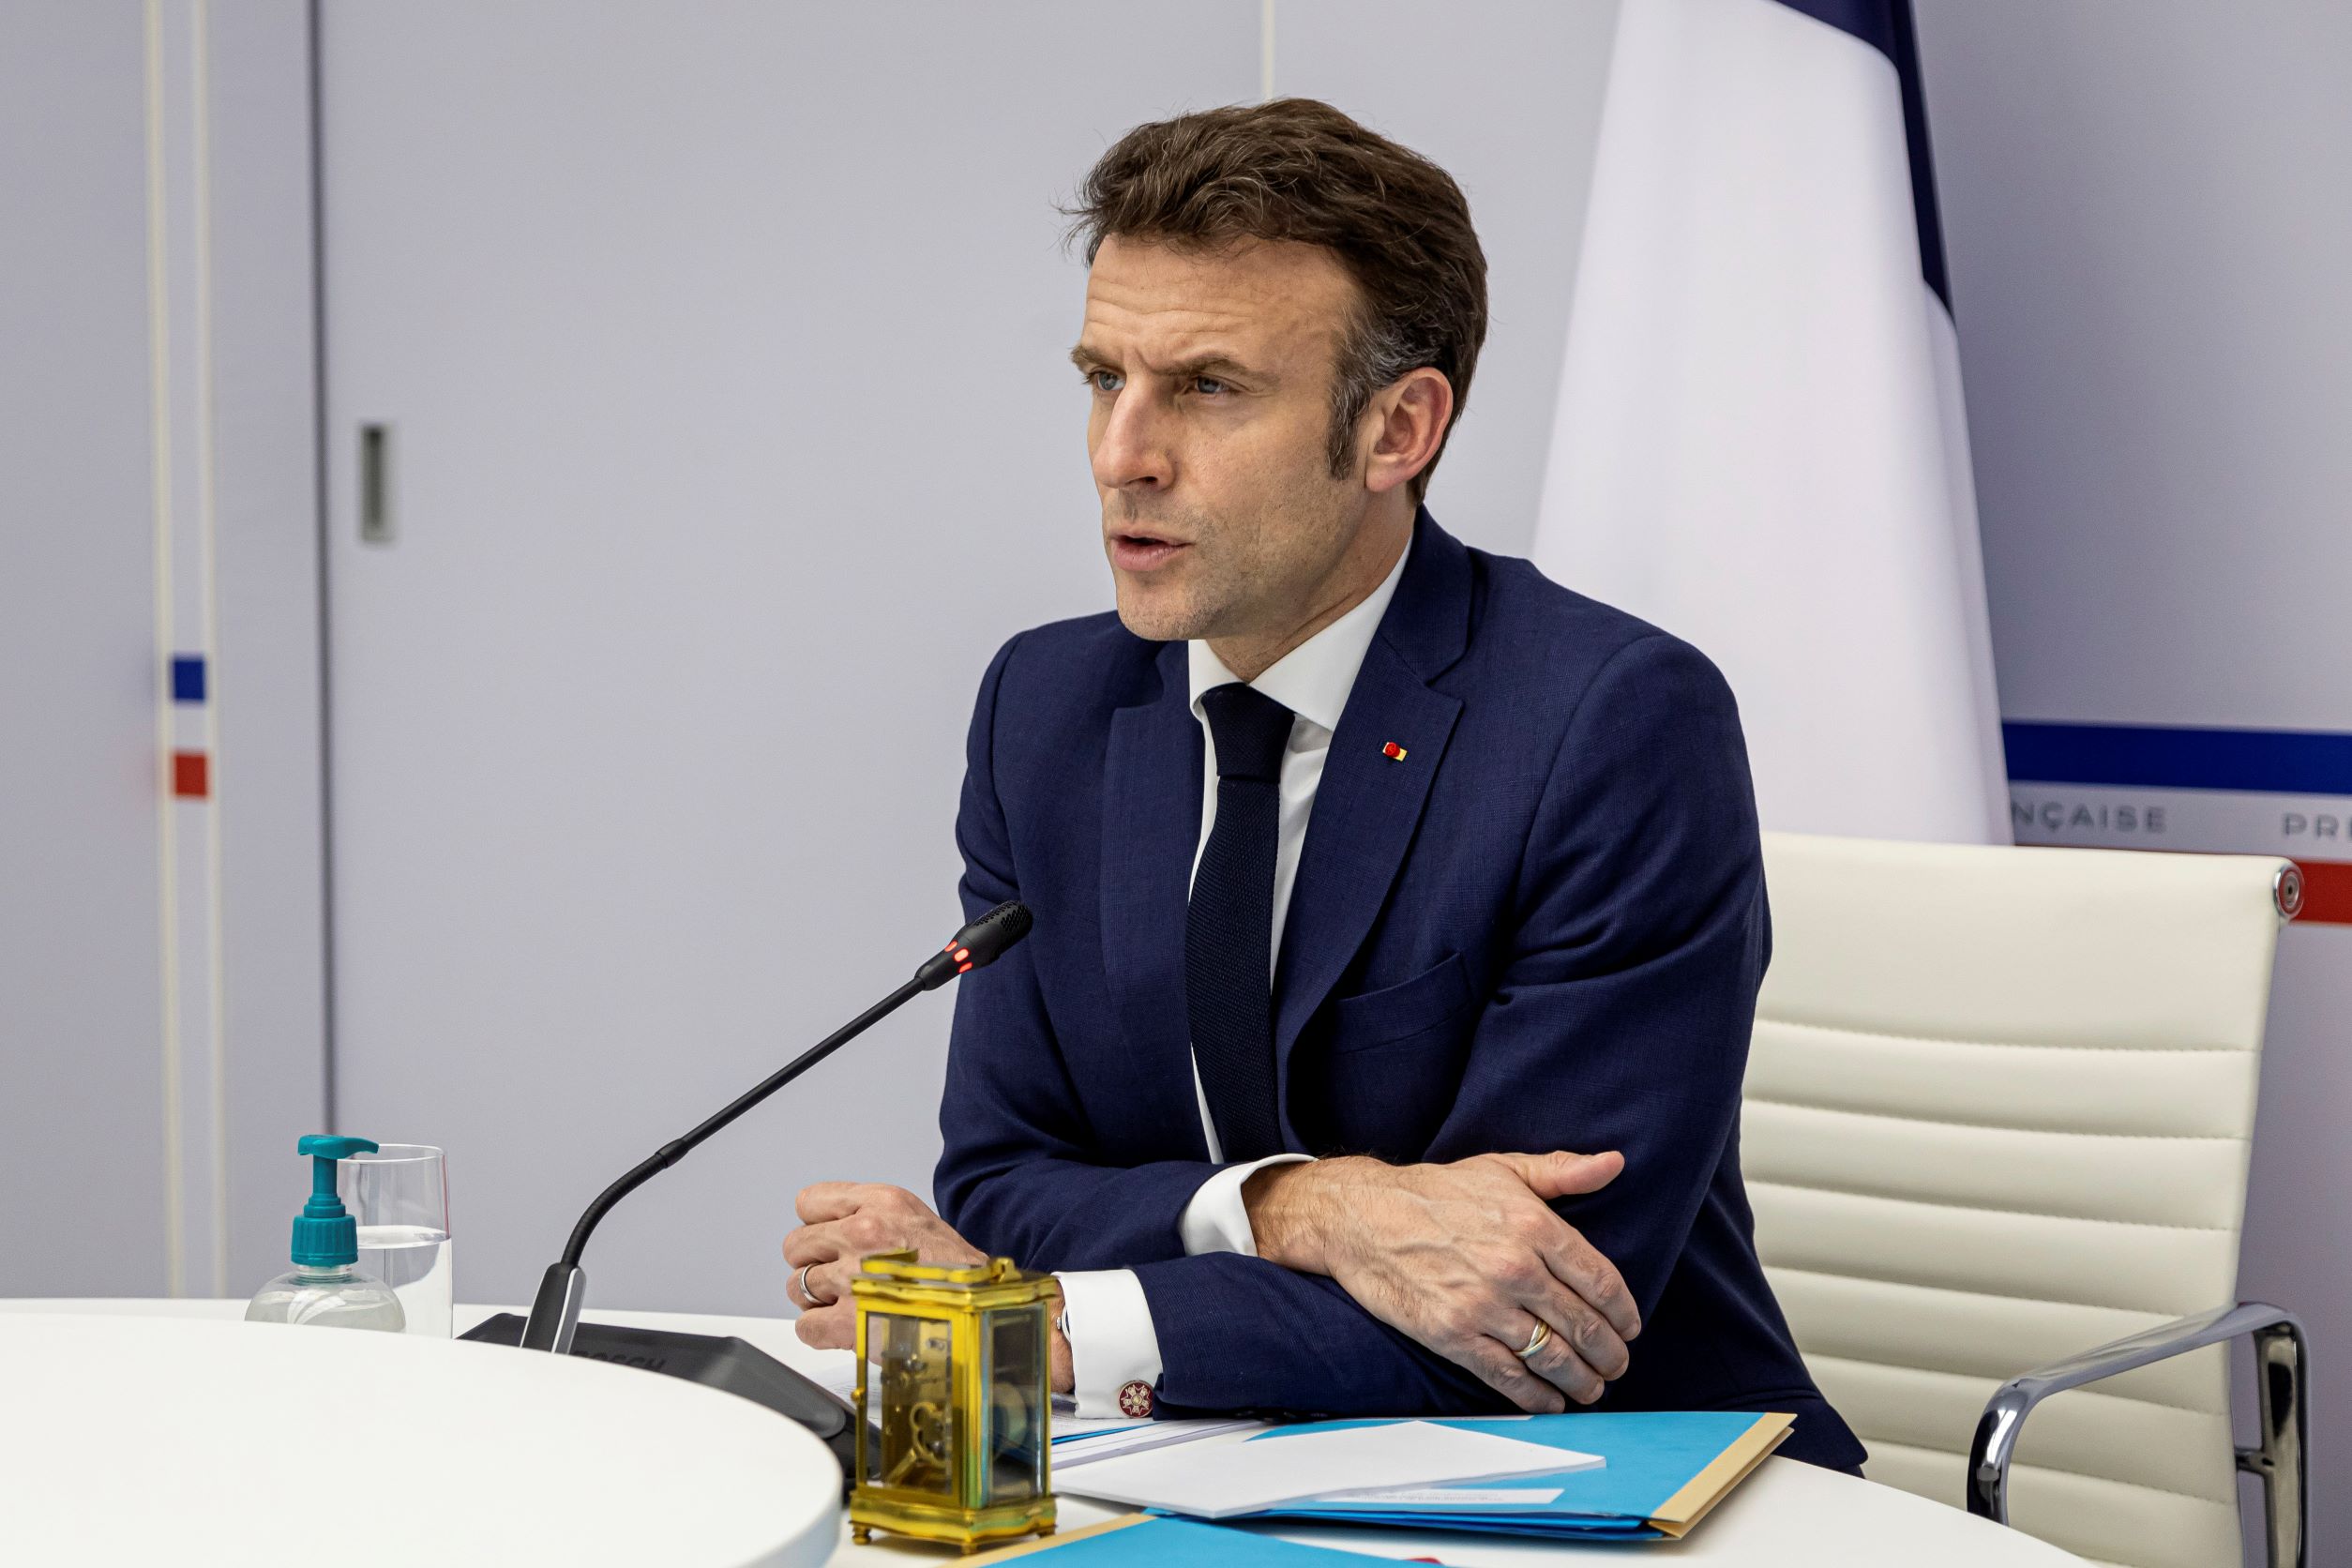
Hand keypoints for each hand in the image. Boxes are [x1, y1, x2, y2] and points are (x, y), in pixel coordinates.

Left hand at [782, 1182, 1076, 1393]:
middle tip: (841, 1278)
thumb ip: (873, 1218)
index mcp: (882, 1203)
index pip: (808, 1202)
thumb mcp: (918, 1221)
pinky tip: (847, 1329)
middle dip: (814, 1264)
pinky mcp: (847, 1321)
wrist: (988, 1314)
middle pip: (795, 1246)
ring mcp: (853, 1277)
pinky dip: (821, 1332)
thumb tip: (832, 1232)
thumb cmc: (961, 1275)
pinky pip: (806, 1326)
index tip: (830, 1240)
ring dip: (818, 1300)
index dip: (817, 1226)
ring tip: (851, 1305)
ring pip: (796, 1286)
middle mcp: (864, 1233)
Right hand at [1243, 1151, 1638, 1412]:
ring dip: (1581, 1381)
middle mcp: (1514, 1267)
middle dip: (1609, 1354)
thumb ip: (1561, 1171)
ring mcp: (1483, 1305)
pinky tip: (1550, 1400)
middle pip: (1583, 1325)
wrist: (1361, 1216)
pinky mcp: (1453, 1335)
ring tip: (1591, 1388)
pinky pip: (1508, 1376)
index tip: (1629, 1327)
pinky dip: (1536, 1396)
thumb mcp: (1501, 1169)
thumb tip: (1614, 1163)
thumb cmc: (1434, 1192)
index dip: (1623, 1313)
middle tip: (1616, 1365)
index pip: (1601, 1281)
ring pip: (1552, 1357)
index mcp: (1533, 1225)